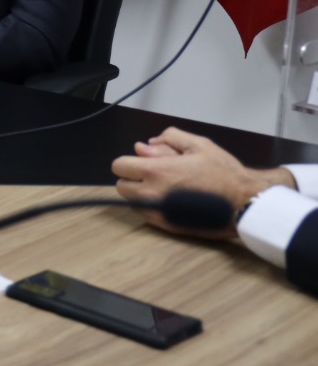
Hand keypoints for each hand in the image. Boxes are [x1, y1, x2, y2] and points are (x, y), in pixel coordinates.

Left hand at [112, 127, 293, 238]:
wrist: (245, 203)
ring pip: (131, 202)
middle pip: (122, 186)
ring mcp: (159, 212)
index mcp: (158, 171)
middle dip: (132, 179)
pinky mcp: (167, 226)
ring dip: (140, 194)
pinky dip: (152, 208)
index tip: (141, 163)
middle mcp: (153, 193)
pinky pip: (146, 215)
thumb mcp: (199, 145)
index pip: (119, 166)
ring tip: (165, 188)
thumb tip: (146, 145)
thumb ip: (169, 140)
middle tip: (153, 175)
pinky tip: (171, 201)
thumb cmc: (225, 173)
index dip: (130, 162)